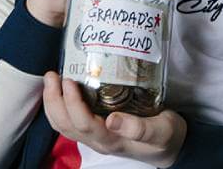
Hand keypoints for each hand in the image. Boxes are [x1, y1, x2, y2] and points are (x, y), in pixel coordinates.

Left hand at [43, 72, 186, 167]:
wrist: (170, 146)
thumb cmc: (167, 136)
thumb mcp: (161, 130)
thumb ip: (140, 128)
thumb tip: (112, 120)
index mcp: (111, 141)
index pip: (83, 124)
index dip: (72, 103)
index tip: (70, 80)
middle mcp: (98, 141)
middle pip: (65, 125)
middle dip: (54, 100)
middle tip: (52, 75)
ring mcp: (95, 137)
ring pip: (63, 125)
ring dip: (53, 102)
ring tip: (52, 79)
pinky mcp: (96, 128)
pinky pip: (69, 121)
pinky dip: (60, 105)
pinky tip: (63, 88)